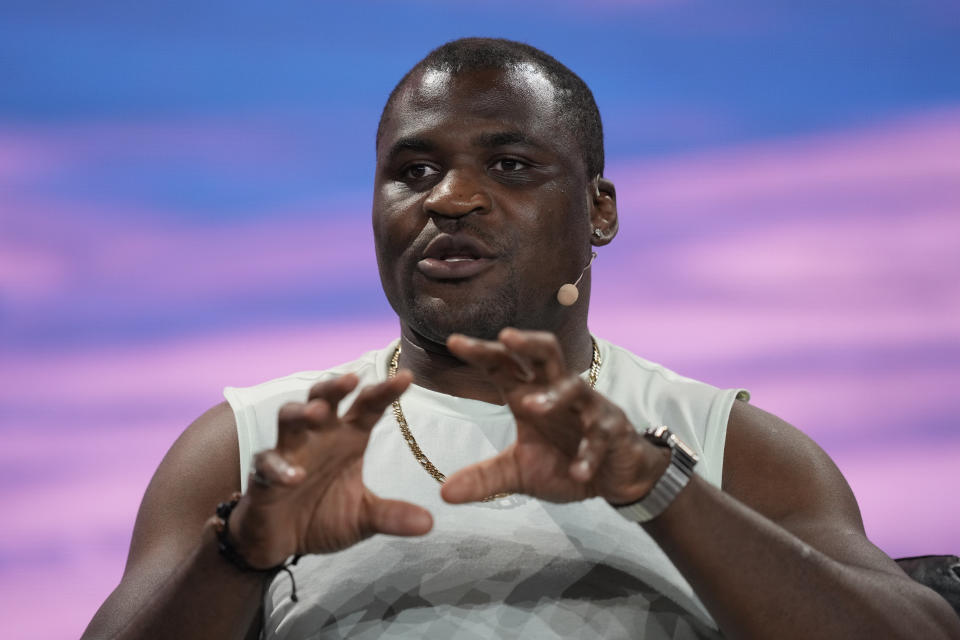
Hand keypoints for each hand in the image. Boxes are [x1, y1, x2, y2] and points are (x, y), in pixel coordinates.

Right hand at [228, 372, 432, 567]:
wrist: (280, 543)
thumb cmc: (322, 517)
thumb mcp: (363, 519)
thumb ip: (392, 516)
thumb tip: (429, 523)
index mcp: (348, 438)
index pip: (368, 407)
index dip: (385, 391)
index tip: (407, 378)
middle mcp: (319, 437)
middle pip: (324, 398)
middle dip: (335, 386)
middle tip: (351, 379)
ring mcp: (289, 452)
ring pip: (289, 418)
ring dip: (302, 412)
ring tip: (318, 413)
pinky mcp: (264, 475)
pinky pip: (267, 463)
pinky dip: (280, 467)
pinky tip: (295, 476)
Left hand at [442, 329, 669, 505]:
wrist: (615, 477)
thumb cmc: (564, 462)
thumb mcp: (519, 473)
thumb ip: (484, 479)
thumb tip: (443, 494)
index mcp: (530, 394)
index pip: (504, 365)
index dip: (482, 352)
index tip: (454, 342)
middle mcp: (558, 392)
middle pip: (546, 352)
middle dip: (527, 342)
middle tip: (505, 336)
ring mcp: (588, 408)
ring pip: (574, 386)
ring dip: (553, 396)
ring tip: (530, 407)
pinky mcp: (613, 429)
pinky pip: (599, 435)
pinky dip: (588, 453)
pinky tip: (578, 472)